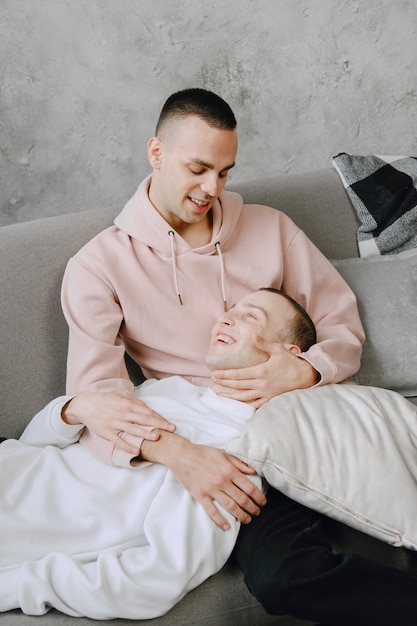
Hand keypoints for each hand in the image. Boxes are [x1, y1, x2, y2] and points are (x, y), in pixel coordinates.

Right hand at [62, 391, 175, 454]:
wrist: (86, 405)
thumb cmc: (106, 400)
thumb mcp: (121, 396)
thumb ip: (135, 401)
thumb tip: (147, 408)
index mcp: (128, 404)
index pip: (148, 411)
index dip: (160, 417)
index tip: (169, 424)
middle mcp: (123, 413)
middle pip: (144, 419)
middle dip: (159, 424)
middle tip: (171, 430)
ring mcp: (115, 423)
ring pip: (133, 429)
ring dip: (145, 434)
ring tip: (157, 438)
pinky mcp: (107, 432)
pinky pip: (119, 440)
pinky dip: (127, 445)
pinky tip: (136, 450)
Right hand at [141, 431, 265, 529]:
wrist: (182, 455)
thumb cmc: (203, 453)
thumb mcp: (223, 453)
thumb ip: (238, 463)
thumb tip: (252, 470)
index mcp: (229, 470)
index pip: (249, 487)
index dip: (258, 496)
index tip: (263, 501)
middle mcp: (222, 481)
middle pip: (242, 499)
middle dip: (252, 508)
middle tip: (257, 512)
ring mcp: (211, 490)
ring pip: (230, 506)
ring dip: (241, 515)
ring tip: (247, 520)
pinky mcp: (200, 496)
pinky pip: (212, 511)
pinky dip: (220, 520)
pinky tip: (226, 526)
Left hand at [211, 335, 318, 407]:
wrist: (306, 376)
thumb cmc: (291, 362)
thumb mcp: (278, 350)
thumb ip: (264, 344)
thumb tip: (253, 336)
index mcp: (261, 371)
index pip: (238, 374)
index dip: (225, 375)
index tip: (214, 374)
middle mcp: (261, 384)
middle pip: (237, 385)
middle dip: (223, 384)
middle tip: (212, 382)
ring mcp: (265, 393)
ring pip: (243, 397)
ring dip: (229, 395)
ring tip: (219, 394)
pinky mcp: (270, 399)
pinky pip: (254, 404)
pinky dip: (244, 404)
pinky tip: (236, 403)